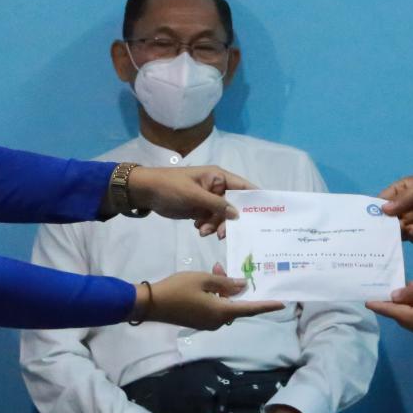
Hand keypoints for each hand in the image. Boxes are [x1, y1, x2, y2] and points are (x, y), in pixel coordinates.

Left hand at [130, 165, 256, 235]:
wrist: (146, 192)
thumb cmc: (171, 186)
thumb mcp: (194, 194)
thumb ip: (216, 204)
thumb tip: (237, 214)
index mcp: (218, 177)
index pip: (243, 187)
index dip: (255, 198)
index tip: (265, 214)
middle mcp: (217, 188)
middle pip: (234, 207)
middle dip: (229, 221)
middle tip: (221, 234)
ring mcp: (208, 200)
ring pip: (222, 217)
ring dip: (215, 226)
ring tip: (202, 231)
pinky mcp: (199, 210)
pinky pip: (211, 221)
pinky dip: (207, 227)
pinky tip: (198, 229)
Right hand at [141, 271, 284, 329]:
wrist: (151, 304)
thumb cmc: (178, 289)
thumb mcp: (203, 279)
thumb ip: (225, 283)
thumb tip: (242, 286)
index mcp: (222, 312)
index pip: (250, 308)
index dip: (266, 305)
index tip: (282, 303)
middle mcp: (218, 321)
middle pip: (236, 304)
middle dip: (235, 286)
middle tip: (223, 268)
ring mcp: (207, 323)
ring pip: (225, 304)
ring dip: (223, 289)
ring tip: (215, 269)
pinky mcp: (199, 321)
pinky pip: (215, 307)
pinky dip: (216, 295)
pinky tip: (208, 281)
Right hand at [377, 173, 412, 242]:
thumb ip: (404, 200)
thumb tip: (383, 210)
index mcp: (403, 190)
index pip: (383, 200)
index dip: (375, 211)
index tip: (369, 223)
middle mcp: (406, 205)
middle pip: (389, 218)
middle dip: (388, 226)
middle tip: (391, 231)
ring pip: (400, 230)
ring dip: (403, 233)